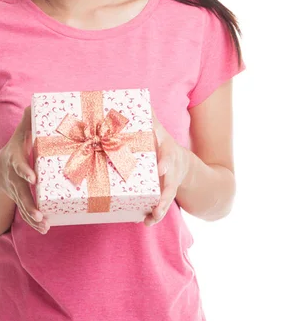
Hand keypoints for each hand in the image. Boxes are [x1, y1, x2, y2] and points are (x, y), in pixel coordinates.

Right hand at [0, 105, 49, 234]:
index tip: (33, 178)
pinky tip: (44, 228)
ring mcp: (15, 191)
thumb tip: (34, 103)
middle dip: (29, 204)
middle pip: (19, 192)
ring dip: (32, 217)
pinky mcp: (19, 201)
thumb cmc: (14, 148)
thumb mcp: (20, 134)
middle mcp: (13, 178)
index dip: (24, 170)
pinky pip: (25, 214)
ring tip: (44, 225)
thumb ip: (28, 121)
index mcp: (14, 159)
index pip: (18, 165)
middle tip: (39, 214)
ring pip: (22, 206)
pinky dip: (33, 222)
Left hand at [144, 106, 190, 226]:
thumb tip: (137, 99)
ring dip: (160, 209)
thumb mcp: (159, 131)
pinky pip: (160, 207)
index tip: (159, 168)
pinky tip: (146, 221)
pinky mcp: (164, 196)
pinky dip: (155, 215)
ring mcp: (170, 184)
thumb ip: (149, 119)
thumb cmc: (163, 145)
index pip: (168, 156)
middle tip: (158, 204)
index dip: (165, 162)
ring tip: (152, 218)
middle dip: (164, 194)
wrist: (184, 165)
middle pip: (170, 183)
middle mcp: (170, 170)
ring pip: (167, 198)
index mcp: (167, 152)